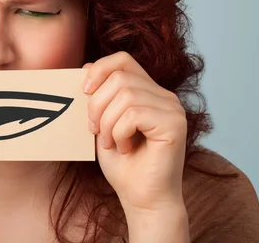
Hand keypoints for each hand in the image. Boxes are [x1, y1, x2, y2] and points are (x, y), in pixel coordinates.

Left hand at [83, 51, 187, 216]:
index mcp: (148, 91)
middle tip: (94, 130)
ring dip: (107, 123)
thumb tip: (84, 68)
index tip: (83, 91)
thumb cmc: (121, 164)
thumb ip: (98, 96)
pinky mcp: (175, 124)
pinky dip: (119, 132)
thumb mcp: (102, 122)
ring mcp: (172, 108)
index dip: (99, 69)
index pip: (122, 60)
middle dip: (97, 104)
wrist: (141, 198)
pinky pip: (134, 114)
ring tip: (110, 142)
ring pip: (125, 95)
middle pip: (120, 77)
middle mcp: (164, 96)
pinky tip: (124, 148)